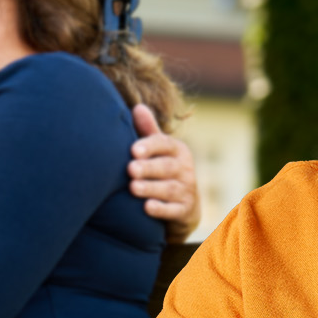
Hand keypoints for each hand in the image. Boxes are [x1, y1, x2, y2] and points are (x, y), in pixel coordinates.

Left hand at [129, 104, 201, 239]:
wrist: (184, 205)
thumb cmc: (163, 170)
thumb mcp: (159, 150)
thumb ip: (148, 131)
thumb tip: (137, 107)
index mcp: (177, 150)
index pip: (165, 144)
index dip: (150, 146)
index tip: (133, 150)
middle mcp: (184, 168)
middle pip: (167, 167)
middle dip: (148, 168)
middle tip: (130, 169)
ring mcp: (186, 190)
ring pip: (169, 189)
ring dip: (151, 188)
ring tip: (133, 188)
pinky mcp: (184, 210)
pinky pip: (174, 210)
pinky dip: (161, 210)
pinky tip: (147, 208)